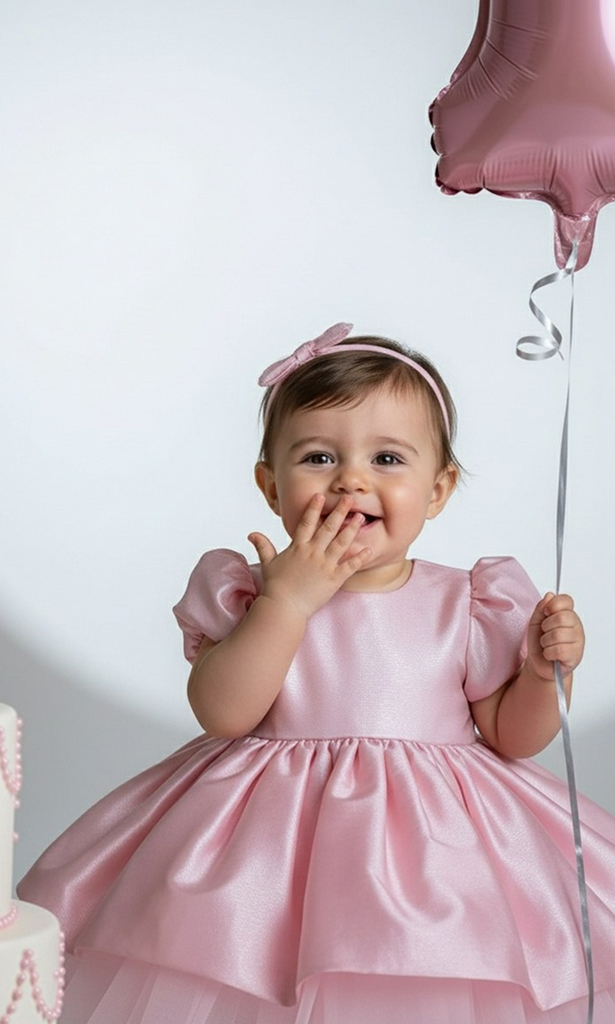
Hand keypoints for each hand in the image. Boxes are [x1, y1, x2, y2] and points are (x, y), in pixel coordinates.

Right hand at [247, 493, 371, 619]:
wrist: (283, 608)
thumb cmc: (275, 587)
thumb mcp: (268, 563)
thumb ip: (263, 546)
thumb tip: (251, 533)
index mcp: (298, 548)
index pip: (306, 523)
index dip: (313, 508)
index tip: (320, 496)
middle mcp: (312, 553)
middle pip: (328, 528)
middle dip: (339, 512)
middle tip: (349, 499)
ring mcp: (324, 565)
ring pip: (341, 543)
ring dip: (352, 529)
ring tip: (361, 517)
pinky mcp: (334, 579)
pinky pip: (350, 566)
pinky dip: (360, 558)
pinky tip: (369, 549)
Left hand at [525, 592, 584, 681]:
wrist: (539, 664)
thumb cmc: (539, 642)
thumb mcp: (535, 622)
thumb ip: (541, 608)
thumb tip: (550, 595)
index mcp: (567, 614)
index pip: (566, 600)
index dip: (553, 605)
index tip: (545, 613)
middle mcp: (576, 626)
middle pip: (561, 617)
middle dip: (546, 626)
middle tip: (545, 633)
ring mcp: (578, 641)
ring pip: (558, 635)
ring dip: (545, 642)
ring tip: (546, 645)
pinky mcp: (575, 656)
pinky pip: (559, 650)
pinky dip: (548, 653)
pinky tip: (550, 654)